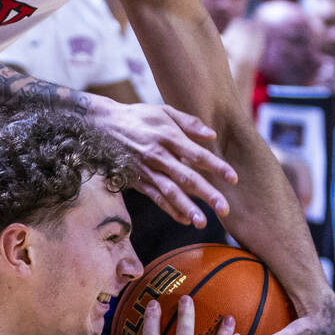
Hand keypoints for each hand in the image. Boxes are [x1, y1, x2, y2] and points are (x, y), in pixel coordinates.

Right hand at [87, 94, 235, 228]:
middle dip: (206, 194)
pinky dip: (169, 209)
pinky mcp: (137, 181)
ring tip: (202, 223)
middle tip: (225, 209)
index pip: (197, 154)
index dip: (216, 166)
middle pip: (186, 178)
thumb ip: (189, 123)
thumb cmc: (138, 117)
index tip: (233, 178)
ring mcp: (147, 170)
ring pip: (170, 192)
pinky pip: (155, 198)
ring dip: (186, 208)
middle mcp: (158, 156)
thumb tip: (212, 136)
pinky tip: (184, 219)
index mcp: (168, 136)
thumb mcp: (163, 111)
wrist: (101, 126)